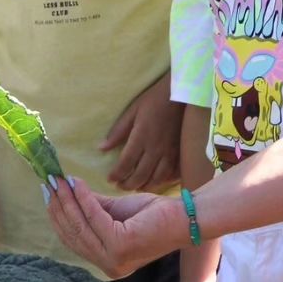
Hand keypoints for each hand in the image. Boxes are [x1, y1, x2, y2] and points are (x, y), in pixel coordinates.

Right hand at [44, 175, 186, 278]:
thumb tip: (66, 193)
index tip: (48, 193)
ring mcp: (114, 259)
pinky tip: (77, 183)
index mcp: (106, 262)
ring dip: (67, 200)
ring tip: (59, 180)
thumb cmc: (153, 215)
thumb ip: (92, 208)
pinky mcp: (120, 245)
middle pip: (73, 234)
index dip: (58, 217)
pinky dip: (84, 199)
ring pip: (81, 226)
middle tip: (49, 183)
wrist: (184, 217)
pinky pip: (95, 217)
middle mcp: (108, 266)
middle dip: (58, 206)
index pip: (73, 240)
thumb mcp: (116, 211)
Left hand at [100, 74, 181, 191]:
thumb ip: (118, 131)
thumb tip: (102, 148)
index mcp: (141, 137)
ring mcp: (169, 152)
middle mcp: (156, 149)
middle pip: (140, 175)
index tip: (109, 179)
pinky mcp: (179, 152)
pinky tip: (154, 182)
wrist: (181, 94)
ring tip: (136, 187)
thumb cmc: (153, 100)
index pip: (126, 163)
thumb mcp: (132, 111)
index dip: (116, 174)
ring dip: (144, 186)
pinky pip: (171, 174)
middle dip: (128, 184)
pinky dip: (161, 182)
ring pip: (157, 178)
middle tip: (120, 186)